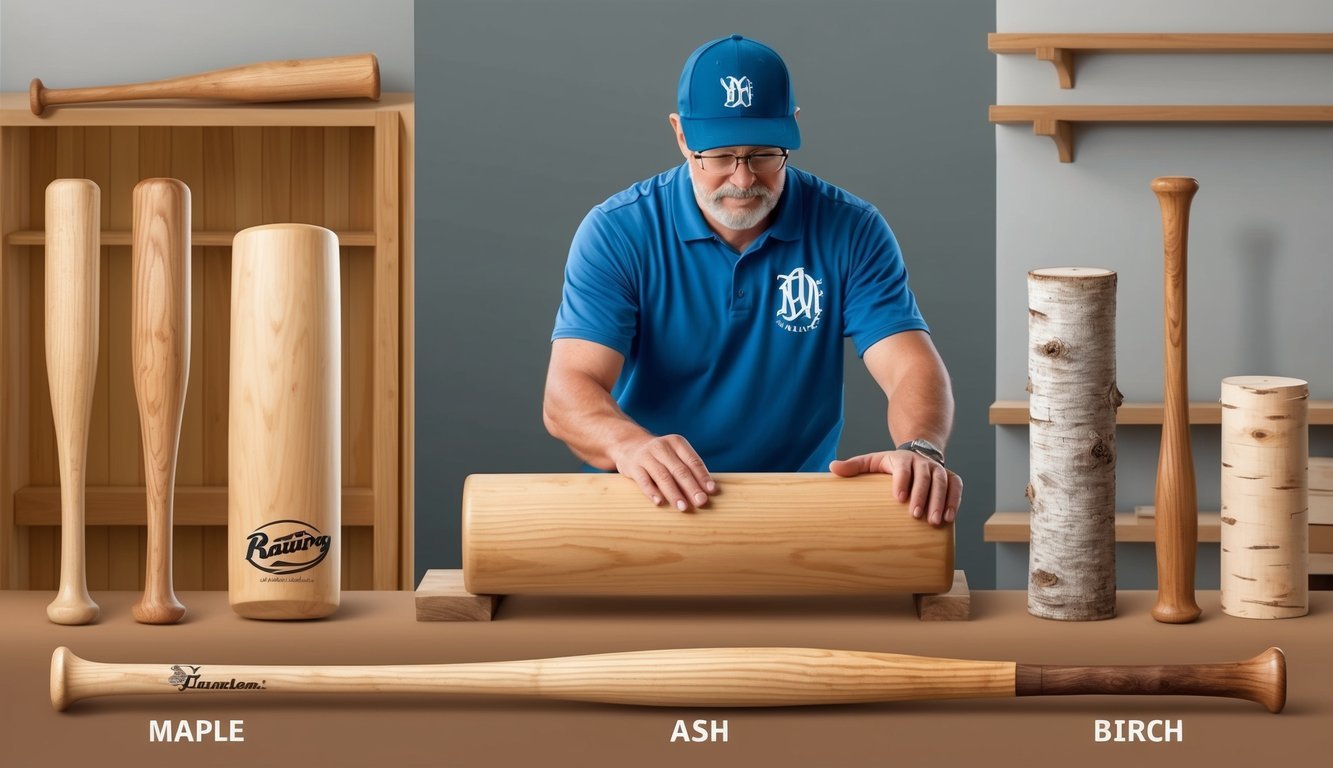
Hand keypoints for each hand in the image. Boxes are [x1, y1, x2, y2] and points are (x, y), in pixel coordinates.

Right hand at [609, 434, 716, 510]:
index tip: (711, 491)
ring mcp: (646, 456)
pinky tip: (659, 502)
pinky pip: (643, 480)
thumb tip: (707, 491)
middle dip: (691, 487)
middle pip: (680, 469)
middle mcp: (662, 447)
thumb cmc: (660, 457)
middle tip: (701, 502)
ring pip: (663, 476)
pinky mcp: (633, 466)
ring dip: (674, 493)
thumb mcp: (674, 455)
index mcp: (677, 443)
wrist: (628, 445)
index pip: (692, 461)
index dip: (703, 476)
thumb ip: (688, 469)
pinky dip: (652, 492)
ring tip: (683, 507)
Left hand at [829, 450, 961, 526]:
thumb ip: (854, 466)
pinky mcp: (951, 478)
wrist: (916, 455)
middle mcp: (922, 462)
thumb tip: (832, 467)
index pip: (902, 467)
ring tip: (934, 521)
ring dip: (940, 501)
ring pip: (943, 482)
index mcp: (901, 458)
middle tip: (916, 515)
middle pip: (925, 476)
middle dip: (922, 495)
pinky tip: (949, 517)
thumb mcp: (872, 462)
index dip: (902, 481)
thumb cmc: (889, 465)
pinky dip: (954, 501)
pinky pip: (956, 487)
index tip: (899, 498)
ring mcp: (938, 469)